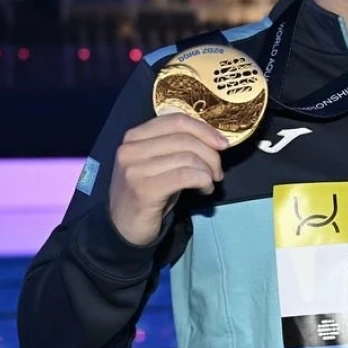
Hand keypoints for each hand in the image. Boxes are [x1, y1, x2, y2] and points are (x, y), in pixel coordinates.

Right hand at [108, 113, 228, 245]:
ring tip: (209, 183)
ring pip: (188, 157)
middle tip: (218, 172)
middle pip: (185, 139)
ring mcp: (134, 169)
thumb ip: (178, 145)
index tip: (223, 144)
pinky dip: (204, 182)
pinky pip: (187, 176)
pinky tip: (204, 190)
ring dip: (208, 172)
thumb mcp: (160, 162)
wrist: (124, 227)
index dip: (204, 129)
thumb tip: (215, 139)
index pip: (177, 120)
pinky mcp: (144, 189)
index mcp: (134, 135)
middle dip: (211, 155)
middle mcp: (130, 148)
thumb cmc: (149, 191)